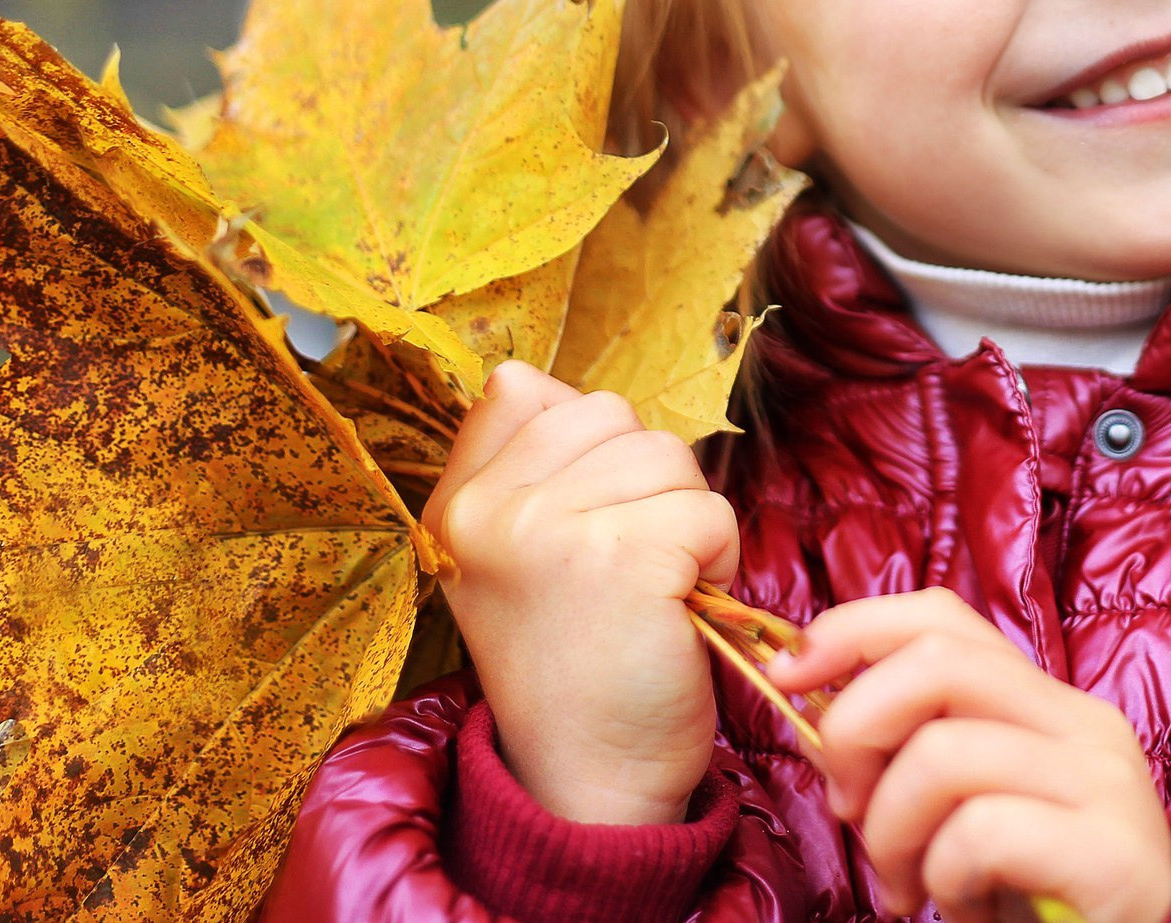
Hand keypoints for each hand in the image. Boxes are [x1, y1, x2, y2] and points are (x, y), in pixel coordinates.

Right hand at [422, 361, 739, 825]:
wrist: (590, 780)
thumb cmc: (574, 664)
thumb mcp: (510, 560)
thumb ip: (523, 470)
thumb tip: (560, 390)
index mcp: (452, 506)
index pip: (521, 389)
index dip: (583, 445)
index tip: (583, 526)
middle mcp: (485, 511)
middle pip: (609, 414)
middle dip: (645, 481)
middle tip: (628, 566)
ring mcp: (548, 530)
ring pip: (666, 454)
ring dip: (686, 518)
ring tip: (656, 588)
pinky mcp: (624, 557)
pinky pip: (709, 510)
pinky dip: (718, 559)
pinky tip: (683, 609)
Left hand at [762, 587, 1170, 922]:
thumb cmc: (1037, 898)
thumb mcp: (964, 813)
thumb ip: (908, 756)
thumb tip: (816, 713)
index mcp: (1045, 705)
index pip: (941, 618)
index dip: (851, 632)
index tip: (787, 677)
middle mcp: (1083, 723)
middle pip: (935, 662)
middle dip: (856, 731)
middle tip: (851, 811)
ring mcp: (1104, 783)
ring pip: (943, 752)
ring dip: (891, 831)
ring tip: (908, 887)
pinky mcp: (1112, 853)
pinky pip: (982, 831)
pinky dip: (944, 876)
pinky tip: (962, 908)